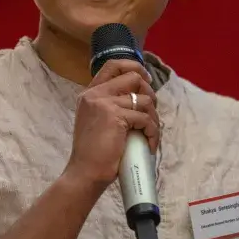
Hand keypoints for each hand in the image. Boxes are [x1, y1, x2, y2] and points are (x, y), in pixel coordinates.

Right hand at [64, 59, 159, 191]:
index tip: (146, 81)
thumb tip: (139, 98)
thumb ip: (111, 106)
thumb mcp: (97, 121)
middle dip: (149, 93)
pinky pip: (145, 118)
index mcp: (90, 94)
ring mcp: (105, 103)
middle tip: (151, 113)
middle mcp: (95, 94)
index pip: (113, 65)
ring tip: (150, 133)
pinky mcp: (116, 116)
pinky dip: (152, 132)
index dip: (134, 67)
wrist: (85, 172)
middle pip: (134, 77)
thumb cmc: (94, 153)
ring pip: (144, 99)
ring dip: (153, 118)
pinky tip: (149, 144)